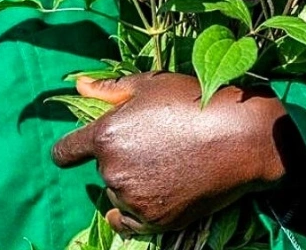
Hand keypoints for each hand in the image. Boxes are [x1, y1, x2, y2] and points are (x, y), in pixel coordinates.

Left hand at [51, 72, 303, 234]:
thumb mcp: (150, 85)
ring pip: (118, 193)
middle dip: (119, 157)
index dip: (72, 150)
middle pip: (102, 169)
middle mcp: (113, 170)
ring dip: (131, 182)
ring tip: (166, 161)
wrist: (240, 137)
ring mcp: (133, 198)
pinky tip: (152, 194)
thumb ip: (108, 90)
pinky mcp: (154, 220)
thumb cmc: (194, 102)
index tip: (79, 150)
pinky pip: (128, 221)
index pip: (65, 152)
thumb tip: (78, 85)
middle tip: (153, 142)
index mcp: (106, 135)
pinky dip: (134, 210)